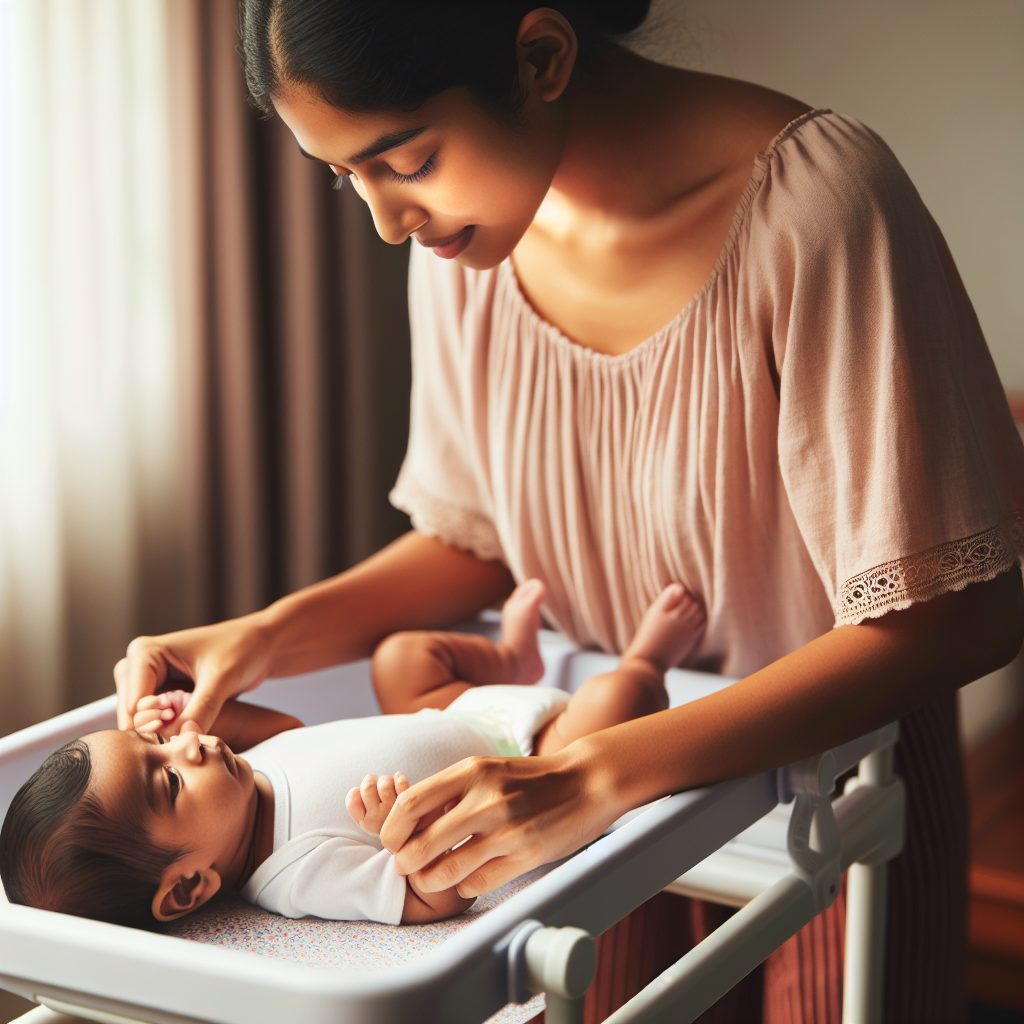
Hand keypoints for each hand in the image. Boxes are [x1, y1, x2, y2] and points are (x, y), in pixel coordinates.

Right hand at [114, 615, 272, 735]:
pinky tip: (195, 732)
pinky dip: (173, 732)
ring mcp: (148, 683)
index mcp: (144, 653)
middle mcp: (138, 667)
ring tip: (195, 732)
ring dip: (166, 734)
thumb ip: (201, 710)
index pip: (134, 705)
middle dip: (159, 732)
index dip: (156, 726)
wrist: (260, 644)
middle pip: (133, 717)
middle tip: (191, 737)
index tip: (185, 732)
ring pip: (144, 724)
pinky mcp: (161, 695)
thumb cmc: (242, 649)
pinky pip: (158, 723)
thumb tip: (183, 741)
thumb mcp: (222, 678)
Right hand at [347, 774, 410, 836]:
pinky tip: (402, 785)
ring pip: (384, 781)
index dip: (361, 790)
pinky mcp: (410, 804)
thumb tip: (355, 790)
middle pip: (368, 783)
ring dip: (389, 780)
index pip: (353, 796)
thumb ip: (355, 805)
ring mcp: (394, 813)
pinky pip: (400, 782)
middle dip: (375, 781)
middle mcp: (378, 820)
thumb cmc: (392, 819)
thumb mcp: (369, 817)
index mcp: (366, 823)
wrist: (418, 830)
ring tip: (393, 788)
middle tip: (383, 789)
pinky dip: (400, 779)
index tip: (371, 795)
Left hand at [379, 747, 620, 897]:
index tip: (393, 840)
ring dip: (430, 880)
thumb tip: (408, 820)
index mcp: (473, 771)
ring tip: (430, 878)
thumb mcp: (487, 769)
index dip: (391, 829)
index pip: (410, 804)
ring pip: (446, 871)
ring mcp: (508, 831)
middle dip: (405, 863)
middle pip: (421, 844)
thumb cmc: (529, 778)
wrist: (586, 781)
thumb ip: (451, 790)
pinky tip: (466, 879)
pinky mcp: (526, 856)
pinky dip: (463, 886)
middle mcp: (487, 800)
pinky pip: (477, 883)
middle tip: (406, 867)